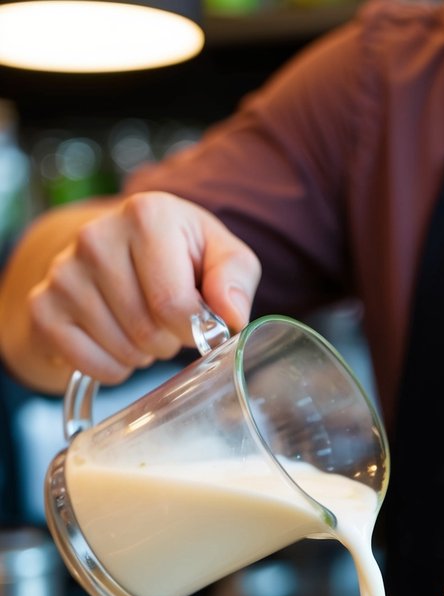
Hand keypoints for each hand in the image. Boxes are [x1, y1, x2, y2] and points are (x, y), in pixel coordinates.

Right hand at [3, 191, 260, 387]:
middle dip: (170, 340)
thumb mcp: (220, 254)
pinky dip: (116, 368)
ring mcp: (63, 272)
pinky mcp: (44, 307)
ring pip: (123, 351)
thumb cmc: (181, 256)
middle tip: (168, 321)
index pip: (175, 305)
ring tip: (143, 325)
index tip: (200, 322)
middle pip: (147, 331)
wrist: (118, 253)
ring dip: (144, 354)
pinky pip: (94, 366)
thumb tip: (231, 315)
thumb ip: (235, 278)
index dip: (195, 329)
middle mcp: (96, 237)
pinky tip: (117, 340)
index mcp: (145, 215)